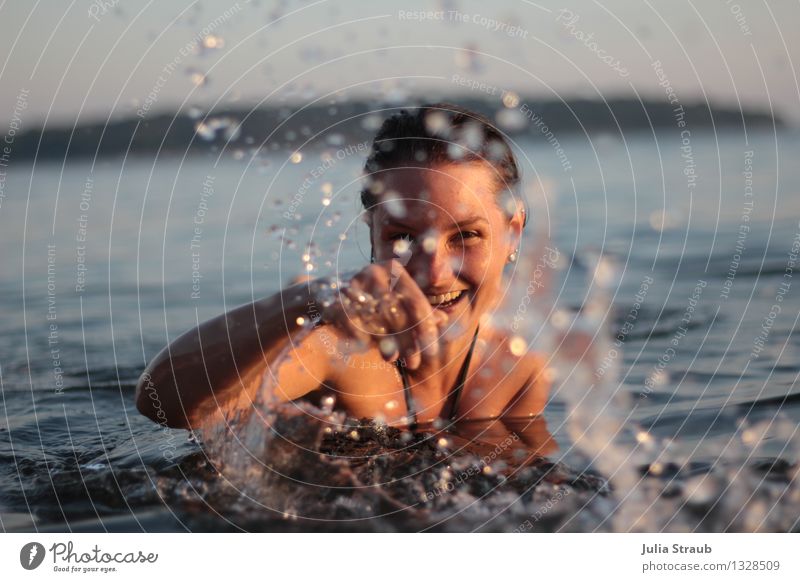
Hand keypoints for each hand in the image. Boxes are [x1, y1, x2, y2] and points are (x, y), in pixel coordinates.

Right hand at [315, 260, 447, 369]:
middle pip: (399, 311)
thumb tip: (443, 320)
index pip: (417, 303)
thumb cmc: (368, 300)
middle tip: (415, 363)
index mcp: (394, 269)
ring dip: (387, 342)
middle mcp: (374, 272)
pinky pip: (353, 322)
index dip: (426, 330)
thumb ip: (417, 310)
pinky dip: (361, 336)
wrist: (323, 294)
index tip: (432, 352)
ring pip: (376, 318)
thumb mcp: (394, 302)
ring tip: (393, 359)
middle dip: (409, 340)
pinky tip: (366, 349)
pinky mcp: (334, 296)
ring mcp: (353, 283)